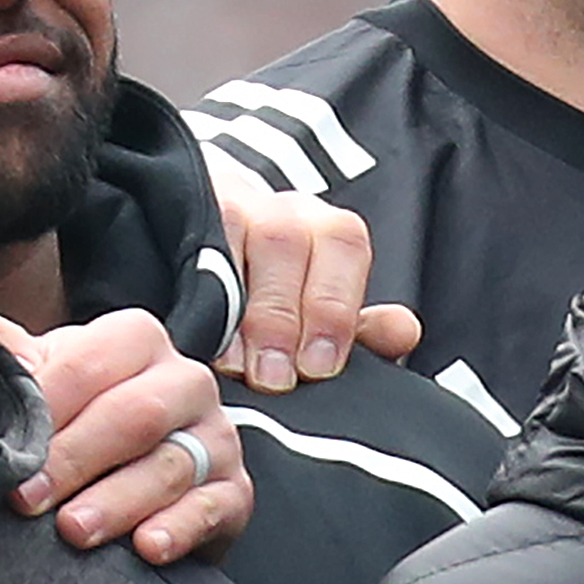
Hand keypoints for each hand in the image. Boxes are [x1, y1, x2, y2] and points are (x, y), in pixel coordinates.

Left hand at [0, 309, 252, 560]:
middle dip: (75, 459)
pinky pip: (211, 509)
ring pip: (168, 467)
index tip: (11, 444)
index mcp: (139, 342)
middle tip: (30, 497)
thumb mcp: (55, 380)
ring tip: (74, 530)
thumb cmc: (93, 420)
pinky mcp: (236, 493)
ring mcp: (218, 438)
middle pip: (134, 416)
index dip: (47, 405)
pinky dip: (178, 530)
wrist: (144, 478)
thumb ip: (23, 362)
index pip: (91, 363)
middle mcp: (187, 383)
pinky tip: (147, 546)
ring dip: (116, 503)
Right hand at [207, 149, 420, 387]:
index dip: (332, 308)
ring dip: (233, 306)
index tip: (318, 367)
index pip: (342, 246)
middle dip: (280, 318)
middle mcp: (280, 210)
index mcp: (328, 231)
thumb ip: (365, 332)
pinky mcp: (180, 215)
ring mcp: (226, 205)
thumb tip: (403, 330)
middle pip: (284, 241)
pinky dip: (190, 291)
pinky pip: (185, 244)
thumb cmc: (287, 312)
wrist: (213, 260)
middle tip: (275, 378)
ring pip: (232, 231)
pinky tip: (194, 338)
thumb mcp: (330, 324)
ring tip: (234, 367)